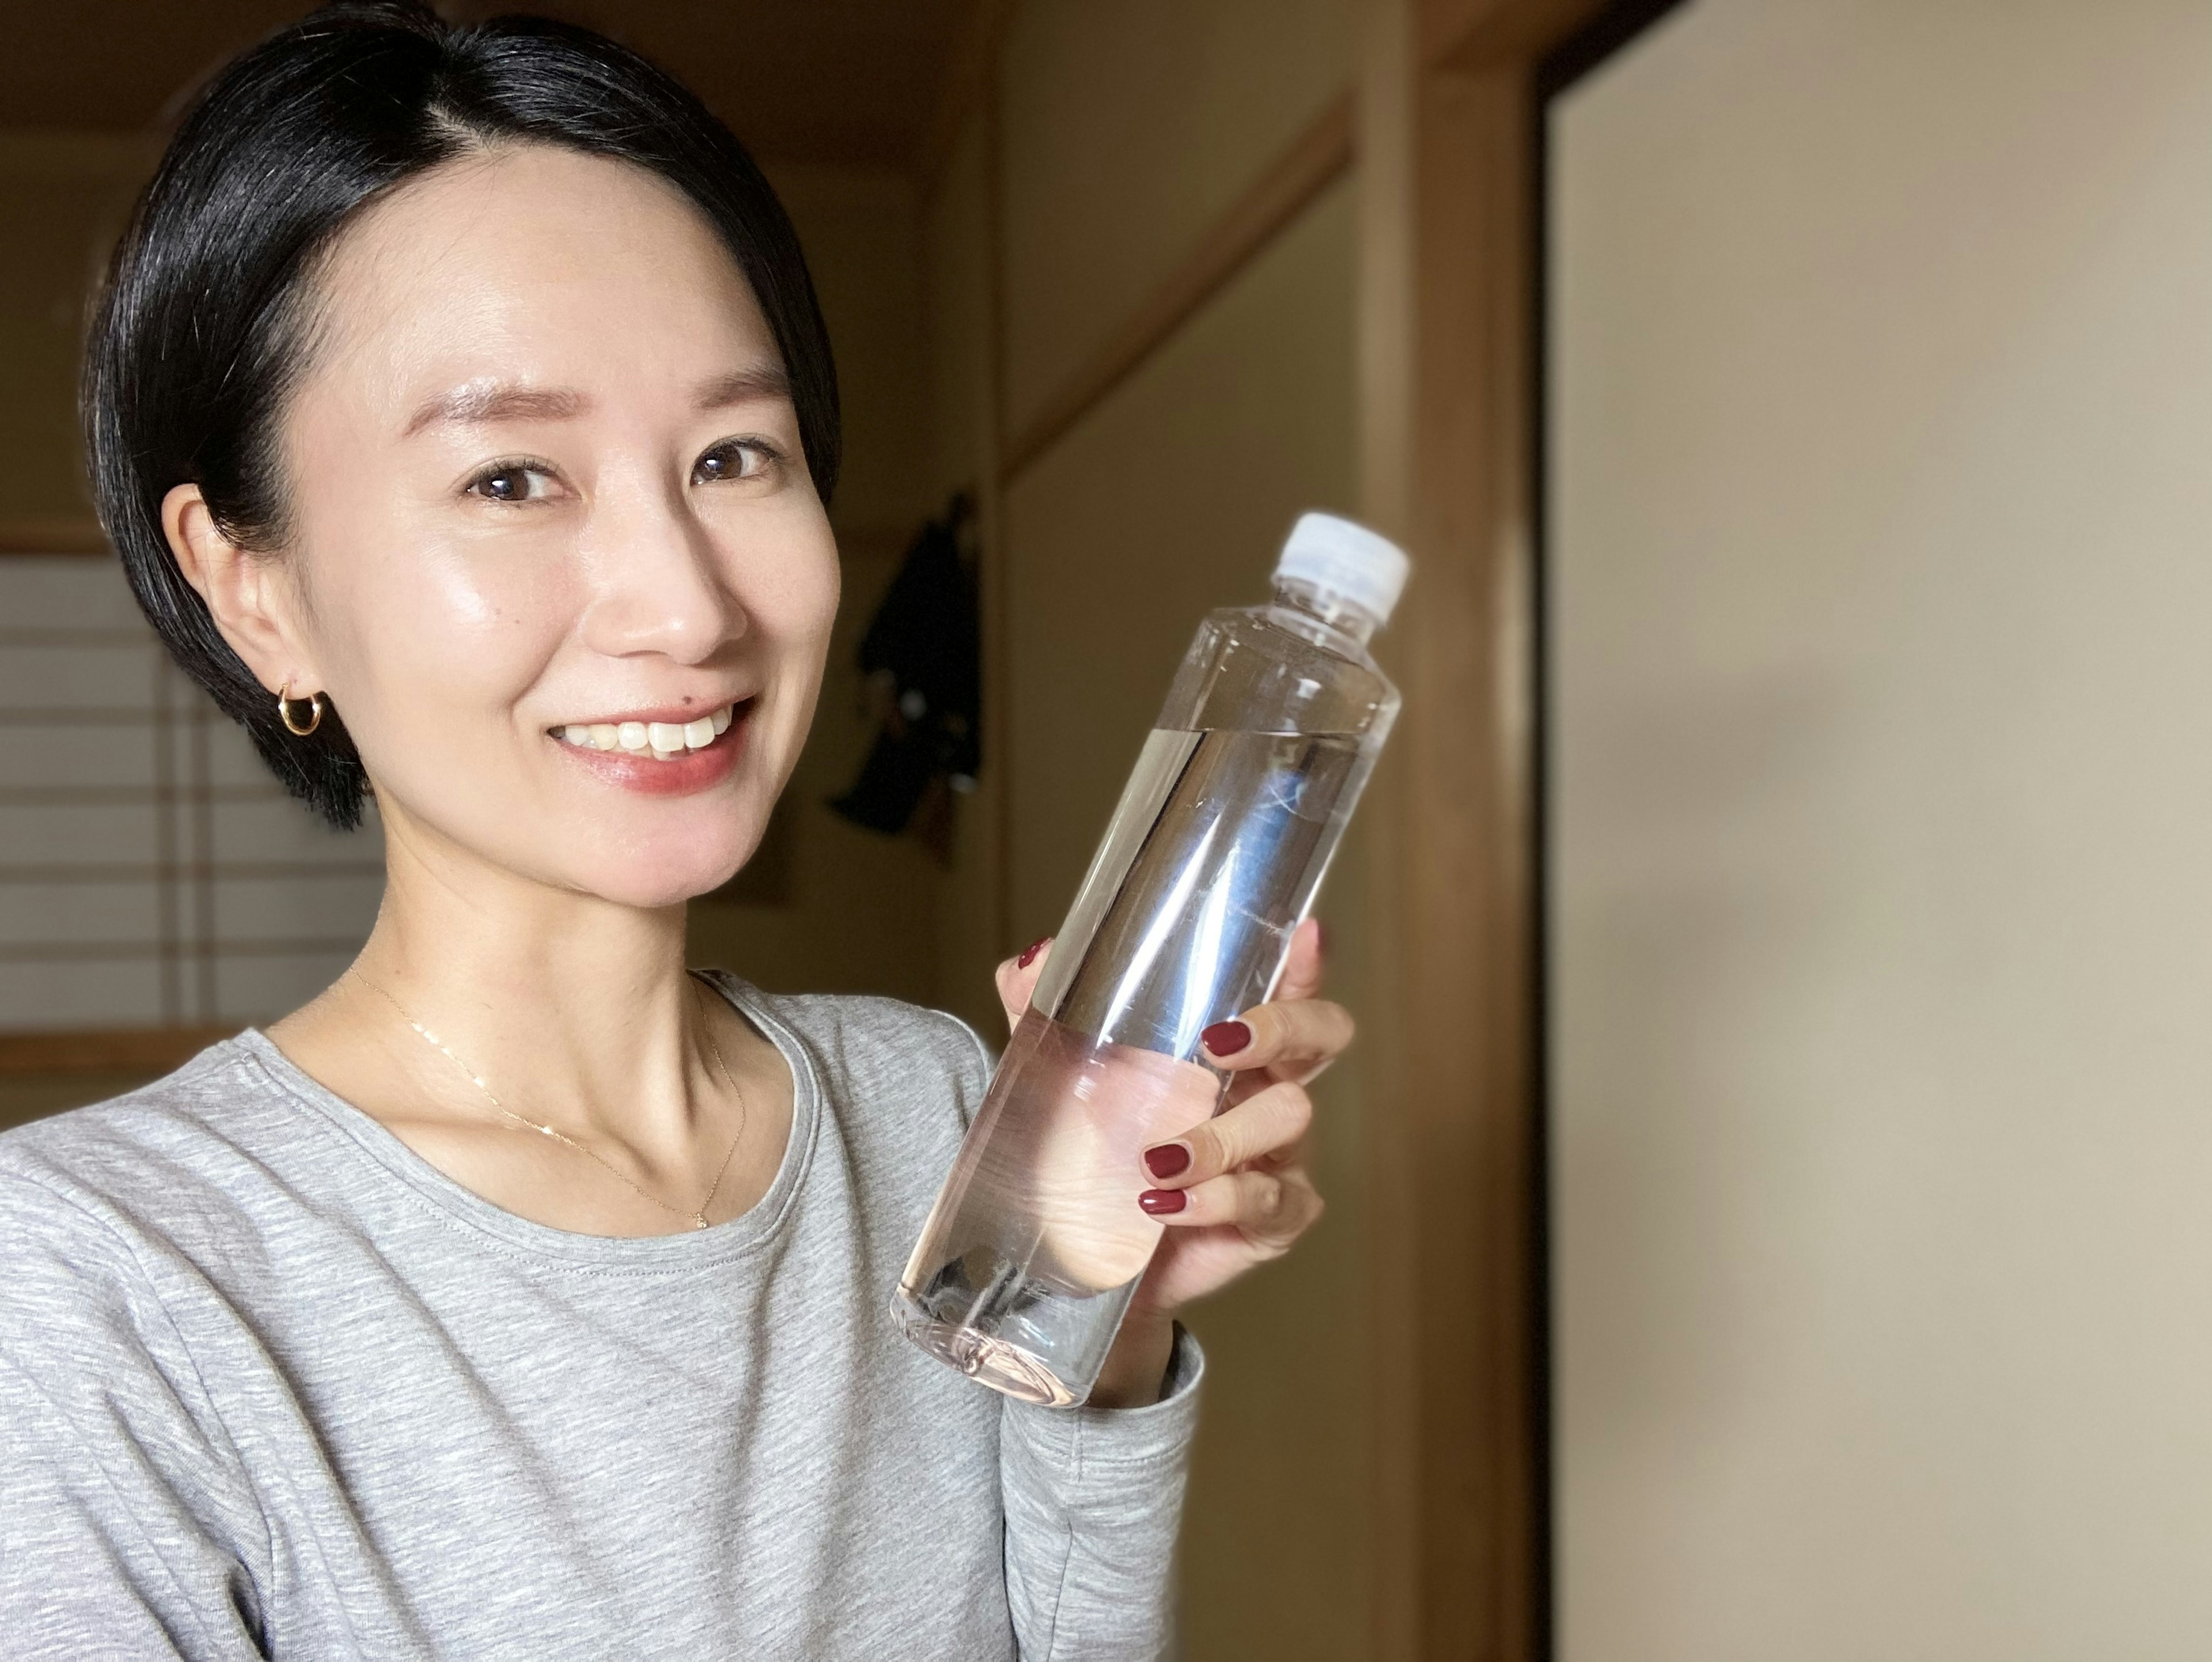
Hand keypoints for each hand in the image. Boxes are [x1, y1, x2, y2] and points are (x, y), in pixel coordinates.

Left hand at [991, 918, 1349, 1404]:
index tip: (1303, 934)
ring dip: (1220, 1135)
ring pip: (1291, 1117)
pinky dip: (1215, 1198)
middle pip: (1322, 1037)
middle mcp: (1269, 1089)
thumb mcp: (1060, 1075)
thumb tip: (1036, 959)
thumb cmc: (1090, 1151)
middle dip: (1282, 1028)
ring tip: (1155, 1159)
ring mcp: (1280, 1155)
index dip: (1303, 961)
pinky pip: (1267, 1200)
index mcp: (1233, 1045)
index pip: (1283, 988)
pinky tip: (1163, 1203)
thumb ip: (1044, 1013)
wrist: (1084, 1254)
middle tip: (1218, 1043)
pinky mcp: (1274, 1220)